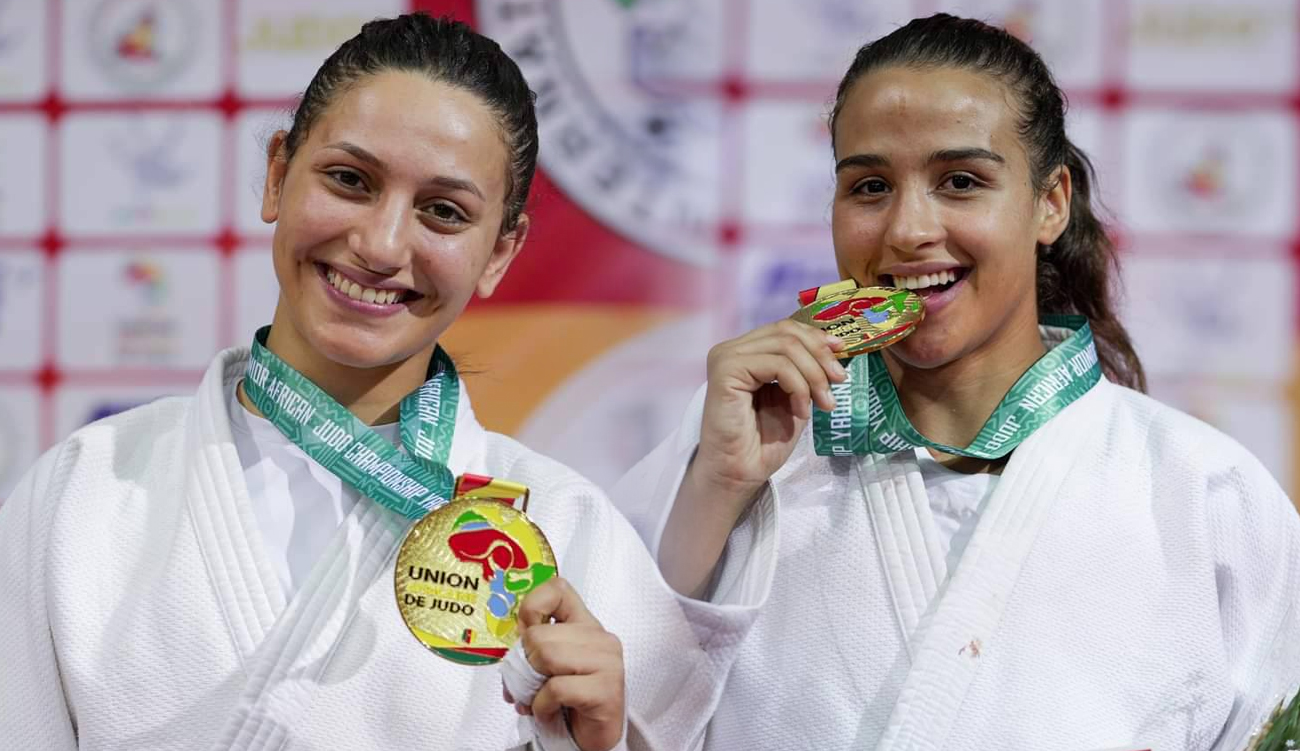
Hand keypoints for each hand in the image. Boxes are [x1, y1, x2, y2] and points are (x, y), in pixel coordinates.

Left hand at [509, 578, 623, 750]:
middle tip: (531, 683)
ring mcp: (607, 662)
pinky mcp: (606, 689)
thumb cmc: (569, 701)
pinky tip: (552, 711)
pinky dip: (543, 706)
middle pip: (540, 634)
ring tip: (541, 698)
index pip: (557, 590)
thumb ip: (532, 647)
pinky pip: (556, 688)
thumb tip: (510, 647)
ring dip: (533, 687)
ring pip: (547, 656)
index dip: (531, 608)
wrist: (593, 737)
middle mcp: (599, 638)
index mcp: (584, 624)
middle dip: (526, 665)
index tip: (526, 632)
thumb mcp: (547, 666)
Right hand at [692, 319, 845, 512]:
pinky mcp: (725, 371)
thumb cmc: (763, 442)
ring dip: (813, 376)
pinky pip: (777, 365)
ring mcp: (726, 357)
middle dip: (821, 357)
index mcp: (746, 352)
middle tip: (839, 383)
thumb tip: (834, 345)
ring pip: (786, 346)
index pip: (785, 327)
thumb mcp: (794, 396)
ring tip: (823, 404)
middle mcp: (732, 349)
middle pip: (787, 332)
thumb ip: (805, 370)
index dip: (816, 336)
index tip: (841, 351)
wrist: (739, 473)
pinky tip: (800, 411)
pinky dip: (798, 386)